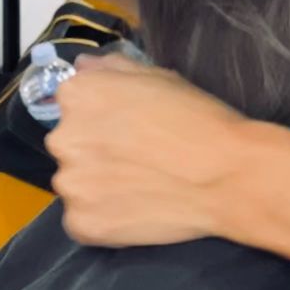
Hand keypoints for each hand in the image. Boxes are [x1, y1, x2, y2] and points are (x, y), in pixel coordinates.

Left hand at [45, 52, 250, 247]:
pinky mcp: (81, 224)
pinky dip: (105, 219)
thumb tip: (83, 66)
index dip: (104, 117)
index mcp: (78, 95)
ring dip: (99, 187)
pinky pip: (83, 221)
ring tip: (142, 188)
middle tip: (139, 160)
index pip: (73, 104)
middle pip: (71, 145)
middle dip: (97, 152)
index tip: (131, 128)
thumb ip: (113, 68)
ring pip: (77, 184)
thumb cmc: (199, 118)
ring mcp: (70, 184)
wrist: (227, 174)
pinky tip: (138, 211)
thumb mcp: (160, 77)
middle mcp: (63, 138)